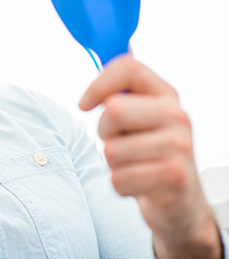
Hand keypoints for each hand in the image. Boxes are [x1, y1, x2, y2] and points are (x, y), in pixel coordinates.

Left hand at [80, 55, 221, 258]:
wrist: (179, 200)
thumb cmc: (147, 152)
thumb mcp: (137, 117)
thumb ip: (117, 93)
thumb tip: (96, 64)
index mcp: (165, 94)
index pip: (129, 68)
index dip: (98, 84)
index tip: (85, 104)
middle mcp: (178, 115)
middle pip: (114, 110)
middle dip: (104, 131)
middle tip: (118, 141)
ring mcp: (180, 146)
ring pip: (113, 149)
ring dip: (113, 162)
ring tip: (132, 164)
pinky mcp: (174, 176)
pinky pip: (120, 178)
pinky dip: (120, 184)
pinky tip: (138, 183)